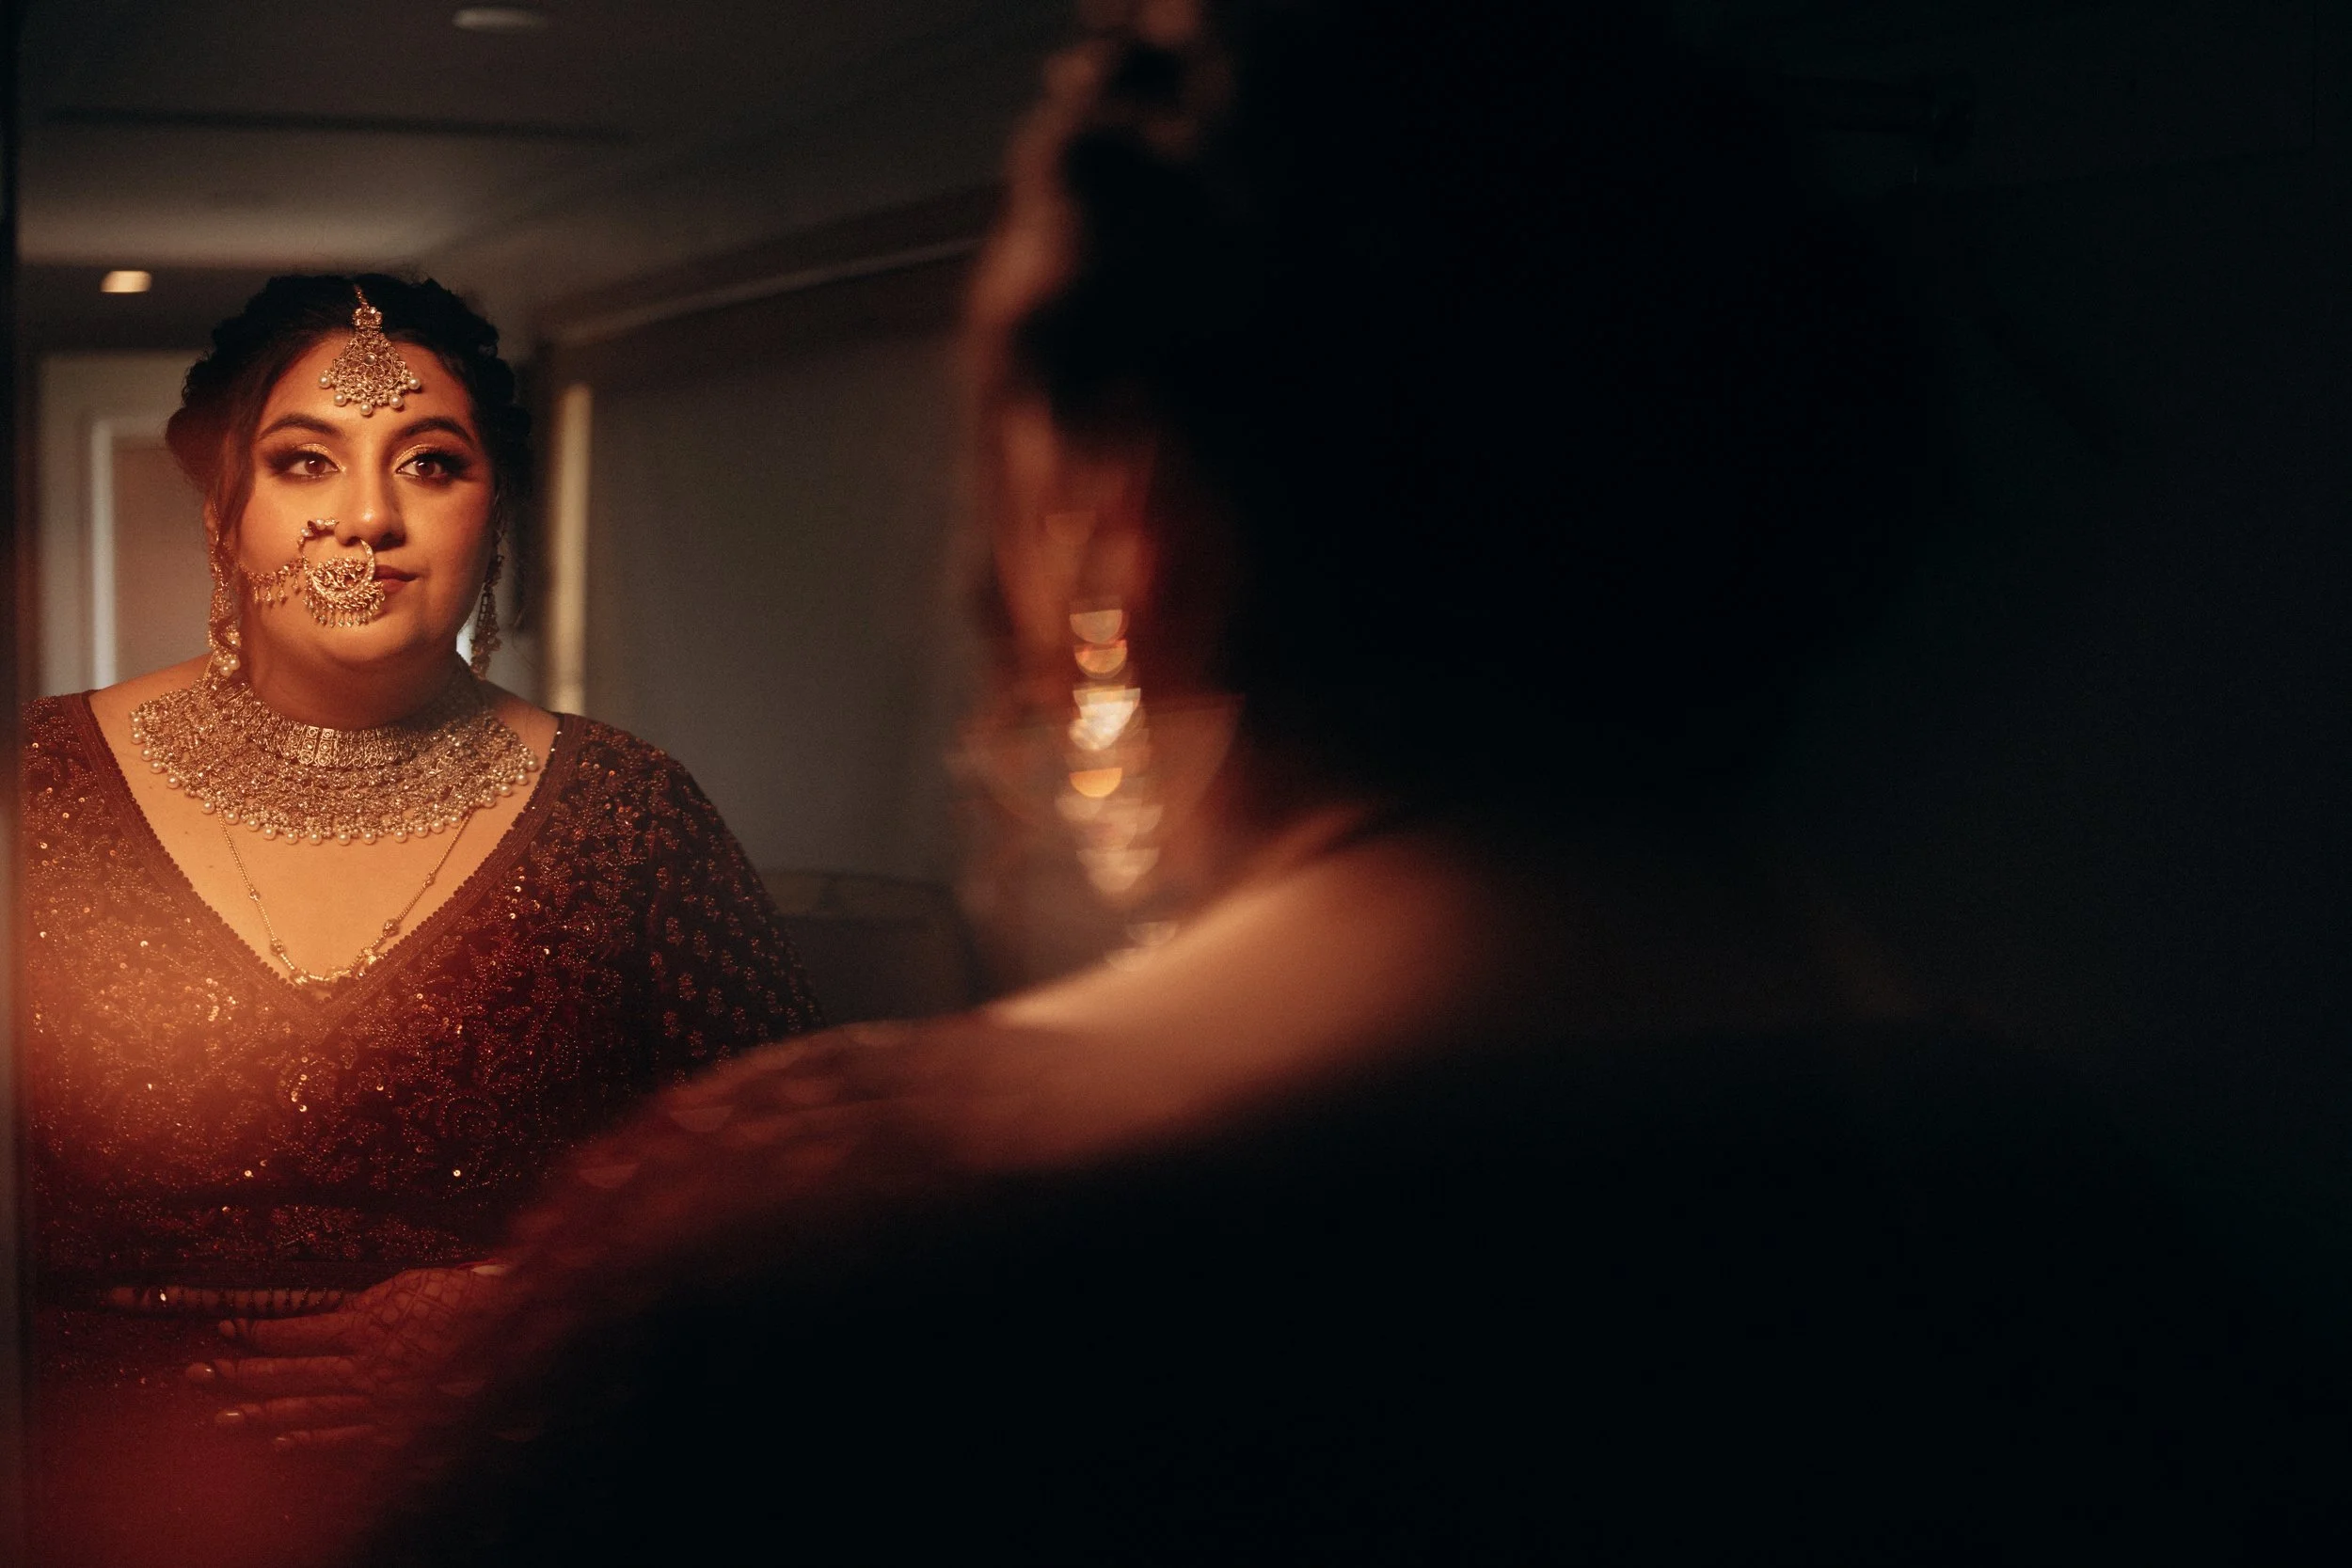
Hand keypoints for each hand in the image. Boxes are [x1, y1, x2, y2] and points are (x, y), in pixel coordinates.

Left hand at [185, 1263, 508, 1449]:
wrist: (509, 1329)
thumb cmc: (463, 1298)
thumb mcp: (409, 1286)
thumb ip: (367, 1304)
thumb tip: (335, 1313)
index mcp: (363, 1325)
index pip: (292, 1331)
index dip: (254, 1331)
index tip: (224, 1326)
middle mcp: (360, 1367)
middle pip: (285, 1374)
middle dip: (236, 1375)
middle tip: (195, 1376)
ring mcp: (374, 1402)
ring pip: (305, 1410)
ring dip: (259, 1415)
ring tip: (219, 1418)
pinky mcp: (393, 1426)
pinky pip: (342, 1436)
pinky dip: (308, 1441)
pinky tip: (278, 1444)